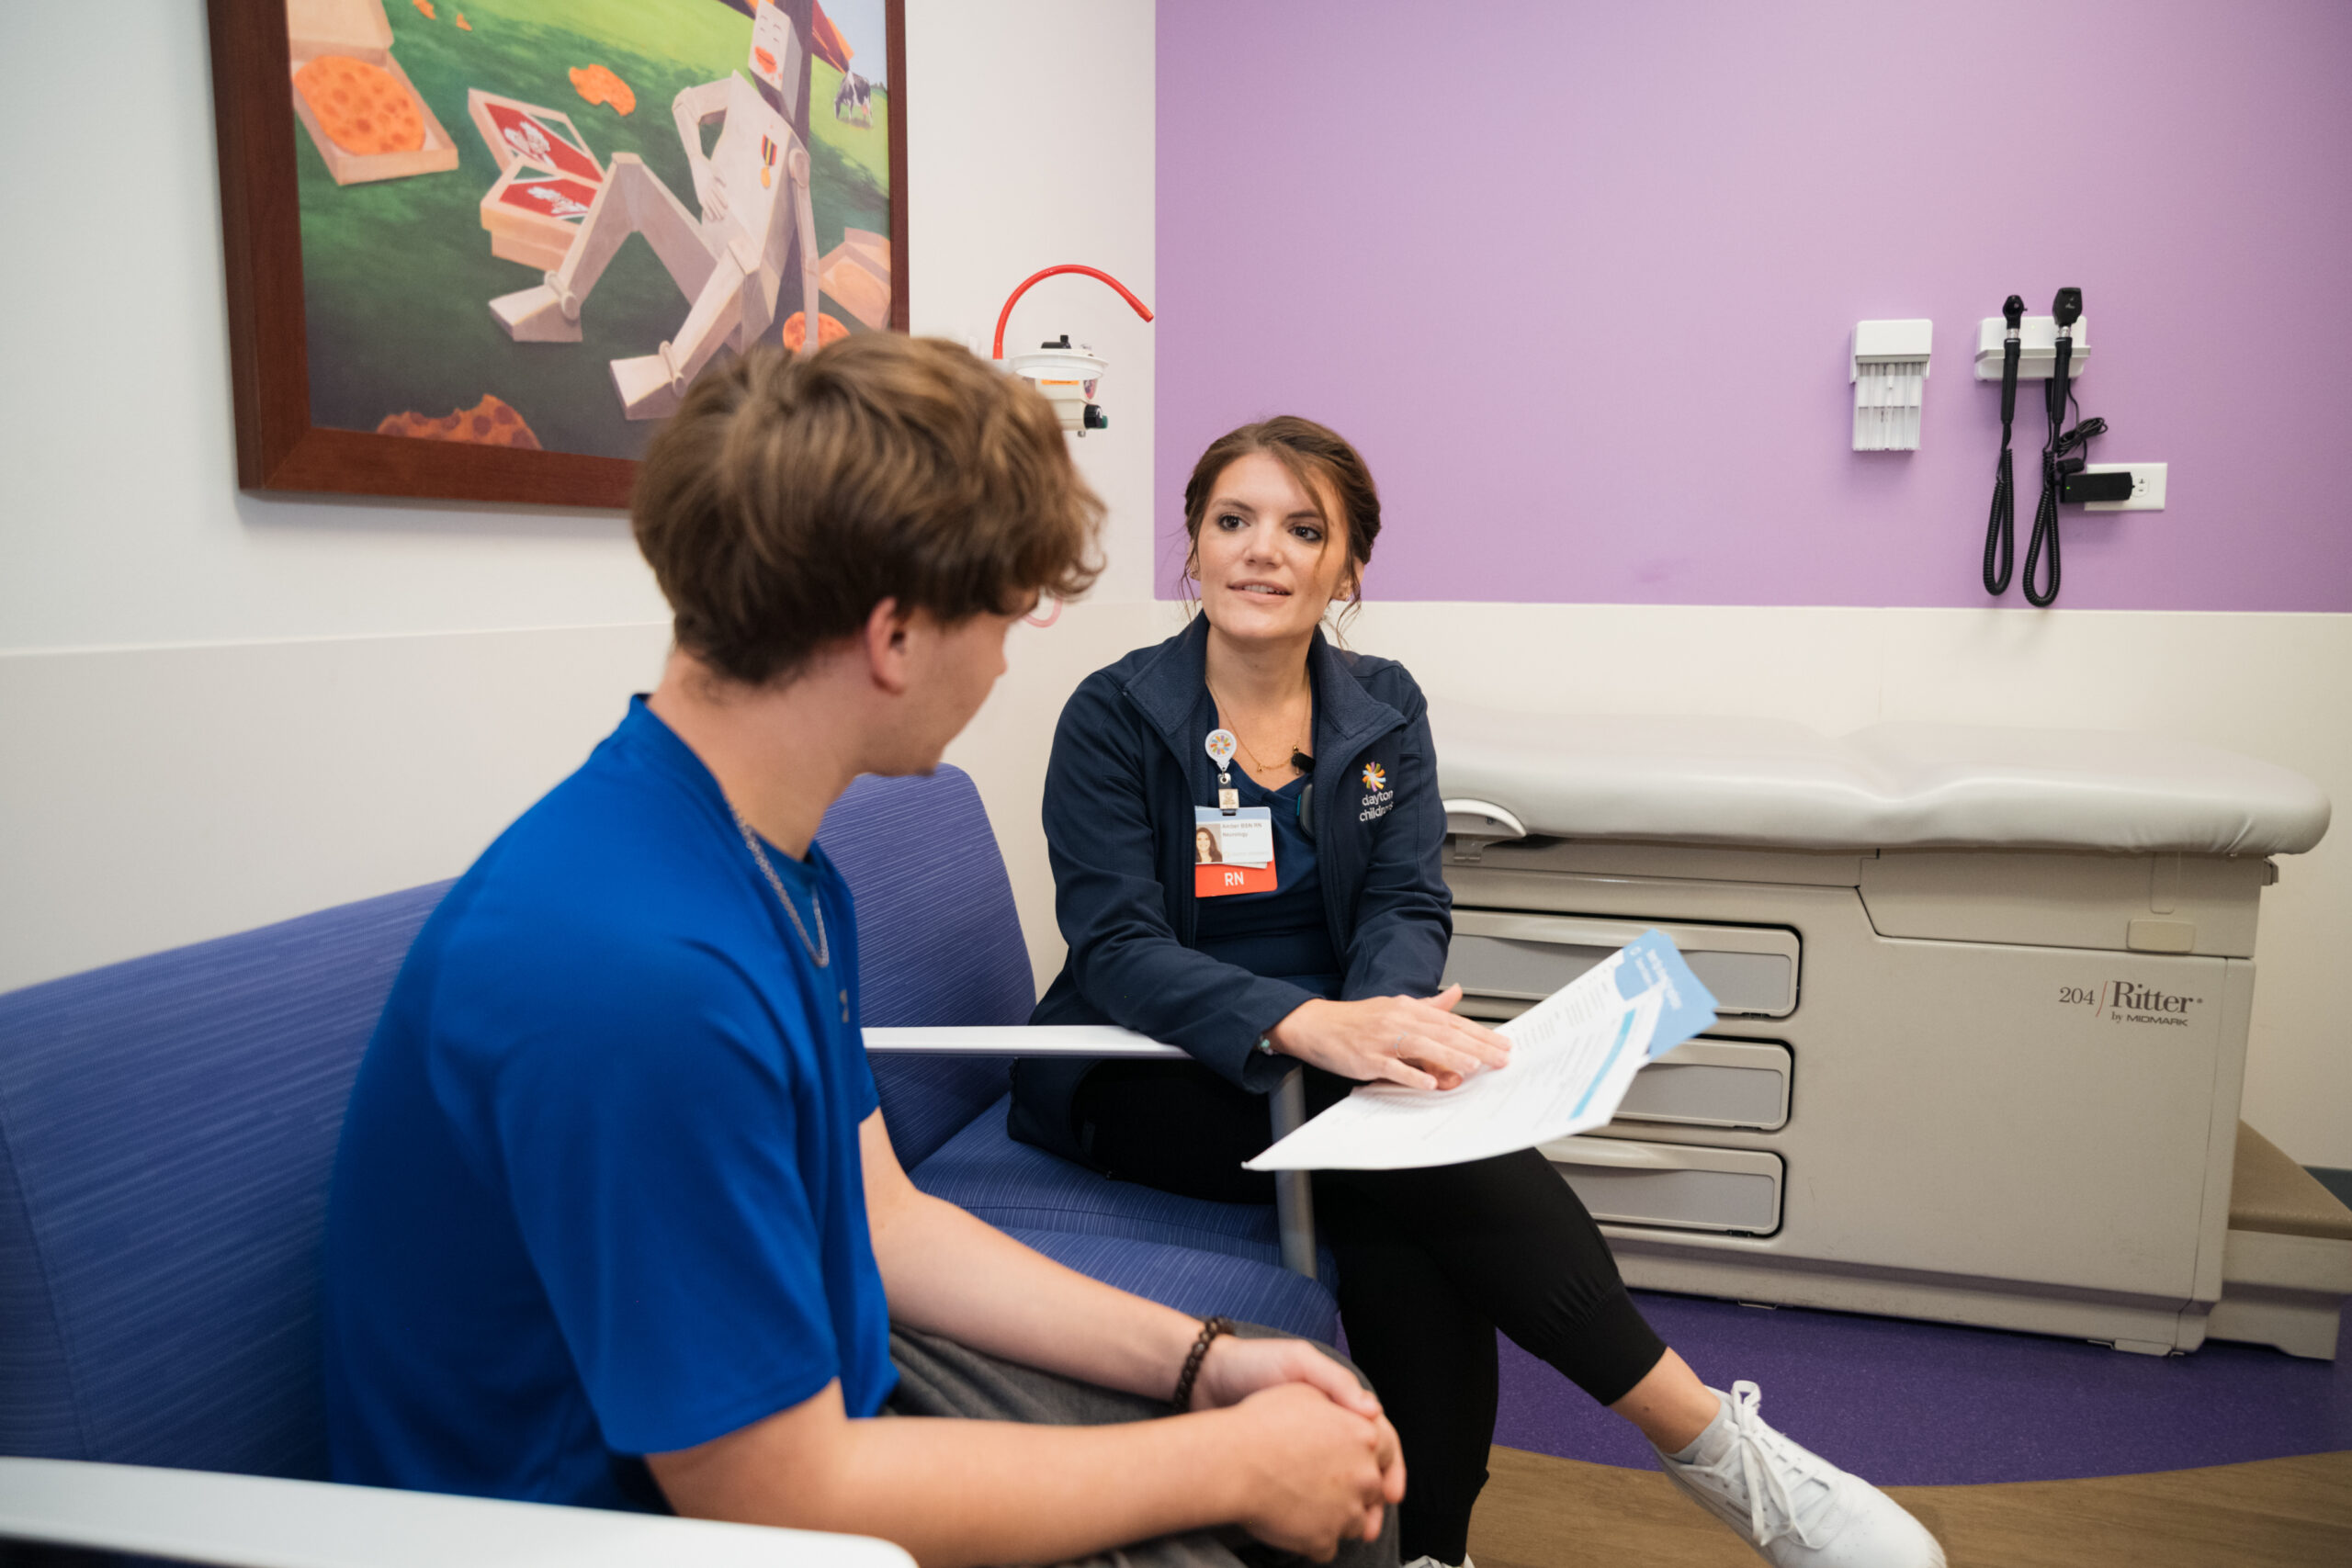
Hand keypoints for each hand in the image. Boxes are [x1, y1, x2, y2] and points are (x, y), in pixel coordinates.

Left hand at [1193, 1336, 1405, 1544]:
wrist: (1205, 1378)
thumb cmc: (1253, 1363)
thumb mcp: (1298, 1363)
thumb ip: (1336, 1381)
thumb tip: (1373, 1411)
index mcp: (1339, 1404)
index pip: (1379, 1439)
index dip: (1390, 1467)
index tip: (1391, 1494)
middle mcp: (1327, 1427)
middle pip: (1364, 1468)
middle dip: (1372, 1499)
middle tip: (1371, 1527)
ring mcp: (1305, 1449)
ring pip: (1339, 1485)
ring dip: (1349, 1510)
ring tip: (1351, 1534)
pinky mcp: (1281, 1466)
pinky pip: (1309, 1491)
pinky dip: (1318, 1510)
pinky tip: (1317, 1525)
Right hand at [1266, 984, 1510, 1089]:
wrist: (1316, 1024)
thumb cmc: (1357, 1020)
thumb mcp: (1396, 1006)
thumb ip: (1429, 1005)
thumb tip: (1457, 994)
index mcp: (1408, 1009)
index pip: (1451, 1021)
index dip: (1479, 1033)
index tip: (1502, 1044)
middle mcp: (1398, 1020)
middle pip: (1443, 1033)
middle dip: (1475, 1046)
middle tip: (1500, 1058)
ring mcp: (1382, 1039)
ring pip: (1421, 1047)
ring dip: (1448, 1057)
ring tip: (1473, 1066)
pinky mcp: (1366, 1057)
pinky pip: (1392, 1067)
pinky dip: (1411, 1075)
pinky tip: (1429, 1083)